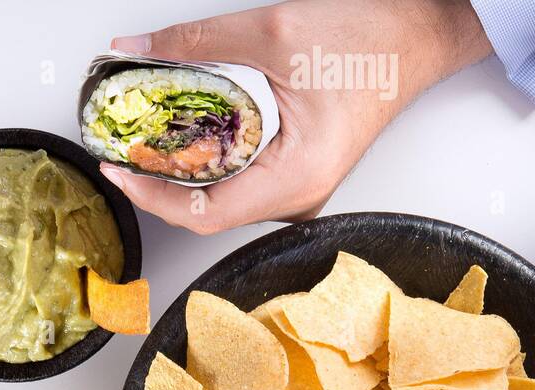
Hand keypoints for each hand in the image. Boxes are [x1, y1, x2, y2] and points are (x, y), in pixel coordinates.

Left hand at [103, 0, 492, 232]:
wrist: (415, 37)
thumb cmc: (365, 39)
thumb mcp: (270, 30)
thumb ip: (196, 42)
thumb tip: (134, 49)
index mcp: (296, 177)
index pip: (205, 212)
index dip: (153, 196)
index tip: (119, 170)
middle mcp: (299, 199)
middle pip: (208, 214)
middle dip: (158, 187)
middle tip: (120, 154)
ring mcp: (300, 196)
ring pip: (222, 205)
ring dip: (180, 180)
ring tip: (144, 149)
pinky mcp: (297, 183)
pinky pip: (240, 190)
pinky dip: (206, 171)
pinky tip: (184, 149)